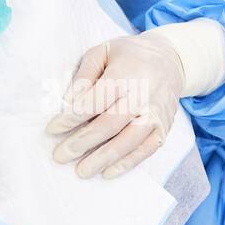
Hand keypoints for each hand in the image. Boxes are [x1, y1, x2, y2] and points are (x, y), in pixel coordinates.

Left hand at [46, 31, 184, 178]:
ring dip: (103, 159)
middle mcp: (142, 97)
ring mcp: (155, 115)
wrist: (171, 60)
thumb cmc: (129, 55)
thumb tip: (69, 101)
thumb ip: (85, 74)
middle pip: (109, 125)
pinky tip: (108, 172)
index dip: (72, 117)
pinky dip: (127, 163)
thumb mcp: (103, 51)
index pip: (94, 101)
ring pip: (127, 142)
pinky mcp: (164, 128)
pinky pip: (145, 150)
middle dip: (82, 142)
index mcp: (125, 75)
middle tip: (59, 156)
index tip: (52, 129)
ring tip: (81, 171)